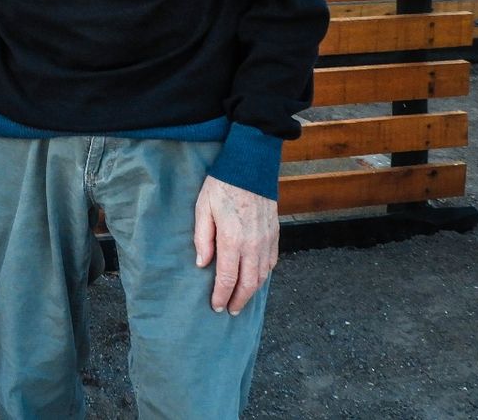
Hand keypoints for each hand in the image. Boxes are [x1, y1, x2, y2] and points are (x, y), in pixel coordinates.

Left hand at [193, 177, 277, 313]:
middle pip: (248, 283)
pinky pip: (272, 262)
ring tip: (242, 299)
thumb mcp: (202, 209)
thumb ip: (202, 239)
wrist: (250, 167)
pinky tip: (256, 278)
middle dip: (239, 301)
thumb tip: (203, 264)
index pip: (228, 279)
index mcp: (232, 240)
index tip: (216, 306)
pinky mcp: (275, 234)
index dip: (222, 296)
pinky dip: (264, 275)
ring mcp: (267, 240)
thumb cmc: (222, 186)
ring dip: (252, 291)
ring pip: (262, 276)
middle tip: (230, 311)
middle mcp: (253, 245)